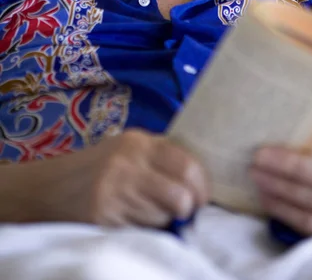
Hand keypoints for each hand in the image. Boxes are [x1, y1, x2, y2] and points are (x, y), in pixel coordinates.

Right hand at [24, 130, 209, 226]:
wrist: (48, 188)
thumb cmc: (96, 168)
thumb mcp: (126, 149)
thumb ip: (159, 156)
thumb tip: (200, 178)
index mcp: (138, 142)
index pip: (187, 163)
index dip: (202, 185)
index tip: (202, 196)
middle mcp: (128, 162)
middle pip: (181, 194)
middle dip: (189, 207)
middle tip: (185, 211)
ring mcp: (114, 190)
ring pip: (163, 216)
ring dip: (163, 220)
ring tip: (146, 211)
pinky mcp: (103, 216)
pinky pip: (142, 230)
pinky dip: (143, 229)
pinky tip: (129, 219)